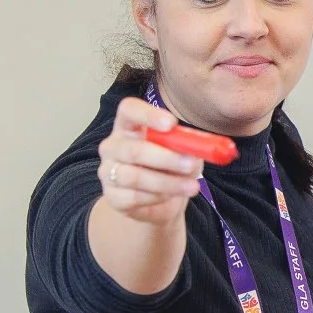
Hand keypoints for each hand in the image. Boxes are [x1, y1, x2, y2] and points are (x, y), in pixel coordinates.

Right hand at [98, 97, 204, 224]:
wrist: (160, 202)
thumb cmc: (170, 167)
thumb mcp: (184, 152)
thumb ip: (191, 145)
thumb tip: (204, 147)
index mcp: (129, 126)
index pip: (129, 110)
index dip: (148, 115)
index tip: (171, 124)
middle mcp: (113, 146)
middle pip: (133, 149)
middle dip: (166, 158)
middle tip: (191, 164)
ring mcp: (108, 171)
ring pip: (134, 177)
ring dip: (167, 183)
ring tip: (191, 187)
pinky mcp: (111, 196)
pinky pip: (133, 197)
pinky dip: (156, 198)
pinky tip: (169, 197)